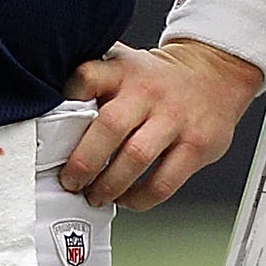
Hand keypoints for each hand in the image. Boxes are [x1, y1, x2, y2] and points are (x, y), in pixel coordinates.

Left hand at [60, 38, 263, 209]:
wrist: (214, 74)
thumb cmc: (158, 80)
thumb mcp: (126, 67)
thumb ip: (95, 84)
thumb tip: (51, 114)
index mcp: (124, 71)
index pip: (87, 78)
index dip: (66, 100)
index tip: (51, 127)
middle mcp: (148, 93)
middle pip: (109, 127)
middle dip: (83, 162)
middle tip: (71, 181)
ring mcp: (174, 120)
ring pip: (135, 158)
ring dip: (109, 185)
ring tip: (96, 195)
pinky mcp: (195, 146)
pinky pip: (163, 182)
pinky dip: (140, 198)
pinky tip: (128, 199)